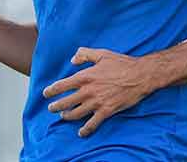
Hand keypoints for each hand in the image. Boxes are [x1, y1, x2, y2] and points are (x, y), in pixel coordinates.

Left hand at [43, 47, 157, 136]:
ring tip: (63, 117)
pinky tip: (81, 132)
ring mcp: (97, 102)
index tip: (46, 94)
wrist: (140, 75)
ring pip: (76, 114)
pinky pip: (92, 124)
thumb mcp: (102, 54)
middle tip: (51, 108)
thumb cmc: (122, 63)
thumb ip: (84, 54)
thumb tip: (72, 60)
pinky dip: (85, 130)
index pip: (62, 85)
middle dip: (56, 106)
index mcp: (85, 76)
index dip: (51, 91)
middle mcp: (88, 91)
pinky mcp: (107, 111)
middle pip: (66, 102)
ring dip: (67, 116)